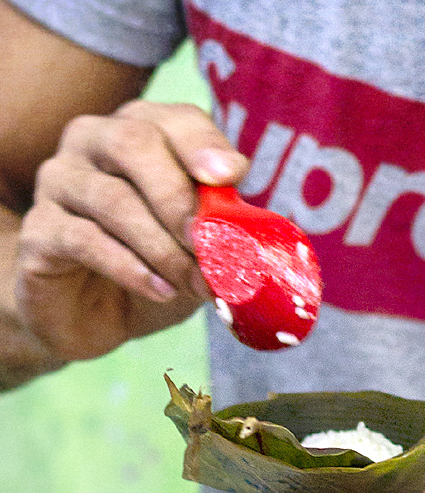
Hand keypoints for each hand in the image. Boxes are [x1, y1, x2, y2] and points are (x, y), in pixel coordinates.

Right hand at [15, 100, 247, 360]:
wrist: (99, 312)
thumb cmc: (160, 260)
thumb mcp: (202, 236)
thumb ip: (224, 217)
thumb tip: (256, 226)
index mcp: (142, 129)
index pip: (174, 119)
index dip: (203, 143)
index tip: (231, 176)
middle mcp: (93, 141)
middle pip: (134, 144)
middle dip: (179, 197)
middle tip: (209, 243)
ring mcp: (59, 181)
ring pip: (112, 199)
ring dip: (164, 247)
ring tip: (196, 283)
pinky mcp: (39, 231)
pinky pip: (83, 240)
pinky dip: (130, 267)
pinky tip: (161, 289)